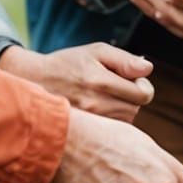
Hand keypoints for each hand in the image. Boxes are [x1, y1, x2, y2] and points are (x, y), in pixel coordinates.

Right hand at [0, 42, 153, 121]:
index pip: (143, 95)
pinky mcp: (84, 131)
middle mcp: (95, 105)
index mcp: (101, 82)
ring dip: (121, 109)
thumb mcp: (96, 51)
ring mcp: (89, 121)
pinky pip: (111, 130)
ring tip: (103, 97)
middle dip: (131, 97)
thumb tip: (148, 69)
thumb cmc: (69, 63)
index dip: (142, 86)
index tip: (131, 79)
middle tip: (113, 86)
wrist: (34, 81)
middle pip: (135, 109)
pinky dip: (110, 120)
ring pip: (124, 121)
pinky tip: (98, 109)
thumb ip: (124, 59)